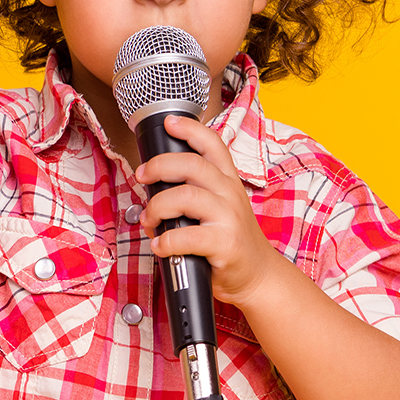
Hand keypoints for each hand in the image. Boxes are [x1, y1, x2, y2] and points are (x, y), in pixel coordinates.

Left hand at [136, 114, 289, 307]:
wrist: (258, 275)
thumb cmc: (231, 242)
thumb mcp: (220, 209)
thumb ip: (192, 196)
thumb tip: (152, 196)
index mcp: (228, 181)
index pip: (212, 144)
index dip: (190, 129)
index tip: (169, 123)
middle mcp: (230, 194)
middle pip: (191, 164)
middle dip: (158, 166)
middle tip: (142, 177)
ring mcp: (229, 218)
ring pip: (185, 196)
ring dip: (157, 206)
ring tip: (149, 219)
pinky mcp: (225, 244)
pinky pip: (186, 236)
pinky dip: (166, 241)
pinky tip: (161, 246)